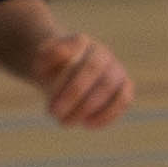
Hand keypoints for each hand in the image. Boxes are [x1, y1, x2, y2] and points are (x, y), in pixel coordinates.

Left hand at [13, 19, 133, 128]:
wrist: (67, 74)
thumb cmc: (53, 70)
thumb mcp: (41, 62)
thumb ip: (47, 56)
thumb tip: (62, 54)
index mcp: (81, 41)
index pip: (73, 50)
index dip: (59, 65)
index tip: (42, 84)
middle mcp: (102, 53)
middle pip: (92, 69)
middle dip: (72, 94)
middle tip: (53, 113)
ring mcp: (116, 70)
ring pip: (109, 86)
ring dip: (87, 108)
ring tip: (66, 122)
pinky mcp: (126, 86)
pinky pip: (123, 100)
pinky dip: (107, 114)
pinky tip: (88, 125)